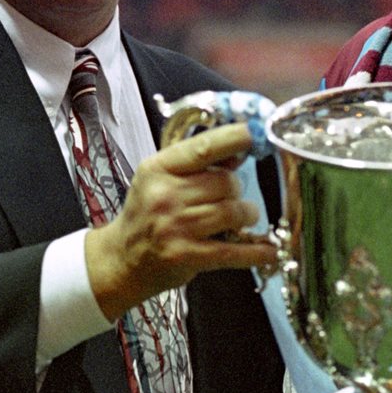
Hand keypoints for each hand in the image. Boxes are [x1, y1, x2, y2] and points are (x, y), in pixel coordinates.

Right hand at [84, 122, 275, 319]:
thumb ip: (197, 165)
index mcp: (158, 169)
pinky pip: (233, 251)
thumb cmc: (146, 215)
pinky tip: (270, 251)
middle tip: (230, 197)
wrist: (121, 259)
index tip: (254, 133)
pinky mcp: (186, 256)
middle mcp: (165, 195)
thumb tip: (239, 152)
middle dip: (236, 189)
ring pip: (233, 212)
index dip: (233, 138)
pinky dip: (256, 251)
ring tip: (241, 218)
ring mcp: (175, 227)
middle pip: (225, 182)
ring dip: (246, 215)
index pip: (203, 148)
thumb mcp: (161, 180)